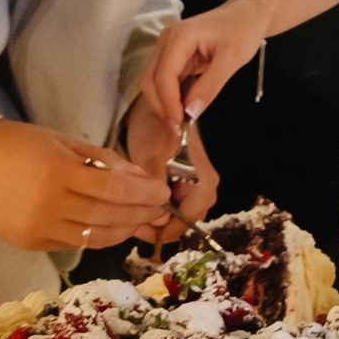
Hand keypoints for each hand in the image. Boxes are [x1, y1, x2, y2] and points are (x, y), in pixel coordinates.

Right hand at [0, 120, 170, 257]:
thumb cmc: (16, 143)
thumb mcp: (61, 141)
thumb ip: (101, 159)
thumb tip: (139, 177)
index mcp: (58, 173)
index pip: (114, 189)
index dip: (143, 193)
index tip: (162, 192)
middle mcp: (49, 206)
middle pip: (109, 216)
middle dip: (140, 214)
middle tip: (159, 210)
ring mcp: (38, 229)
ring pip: (95, 237)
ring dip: (123, 231)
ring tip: (139, 221)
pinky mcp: (30, 244)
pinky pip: (73, 243)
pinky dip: (96, 236)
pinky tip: (110, 227)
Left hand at [124, 86, 217, 224]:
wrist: (158, 107)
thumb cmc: (155, 131)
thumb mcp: (151, 163)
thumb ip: (155, 194)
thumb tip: (158, 222)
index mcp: (203, 185)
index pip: (186, 222)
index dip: (161, 231)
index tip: (136, 229)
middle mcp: (206, 188)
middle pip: (184, 222)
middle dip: (159, 227)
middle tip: (132, 225)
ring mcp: (198, 185)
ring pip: (179, 214)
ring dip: (158, 218)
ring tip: (133, 215)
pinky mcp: (187, 182)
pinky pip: (176, 203)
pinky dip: (159, 207)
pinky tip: (140, 204)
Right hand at [145, 0, 268, 139]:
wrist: (246, 14)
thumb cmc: (242, 32)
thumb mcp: (231, 60)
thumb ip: (210, 86)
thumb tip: (190, 113)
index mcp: (179, 37)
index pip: (163, 77)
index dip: (169, 104)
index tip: (180, 125)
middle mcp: (166, 40)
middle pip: (150, 80)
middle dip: (161, 106)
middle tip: (179, 128)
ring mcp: (167, 47)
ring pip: (152, 81)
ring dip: (164, 103)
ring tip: (182, 121)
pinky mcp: (172, 55)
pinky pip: (164, 79)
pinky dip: (170, 96)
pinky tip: (183, 108)